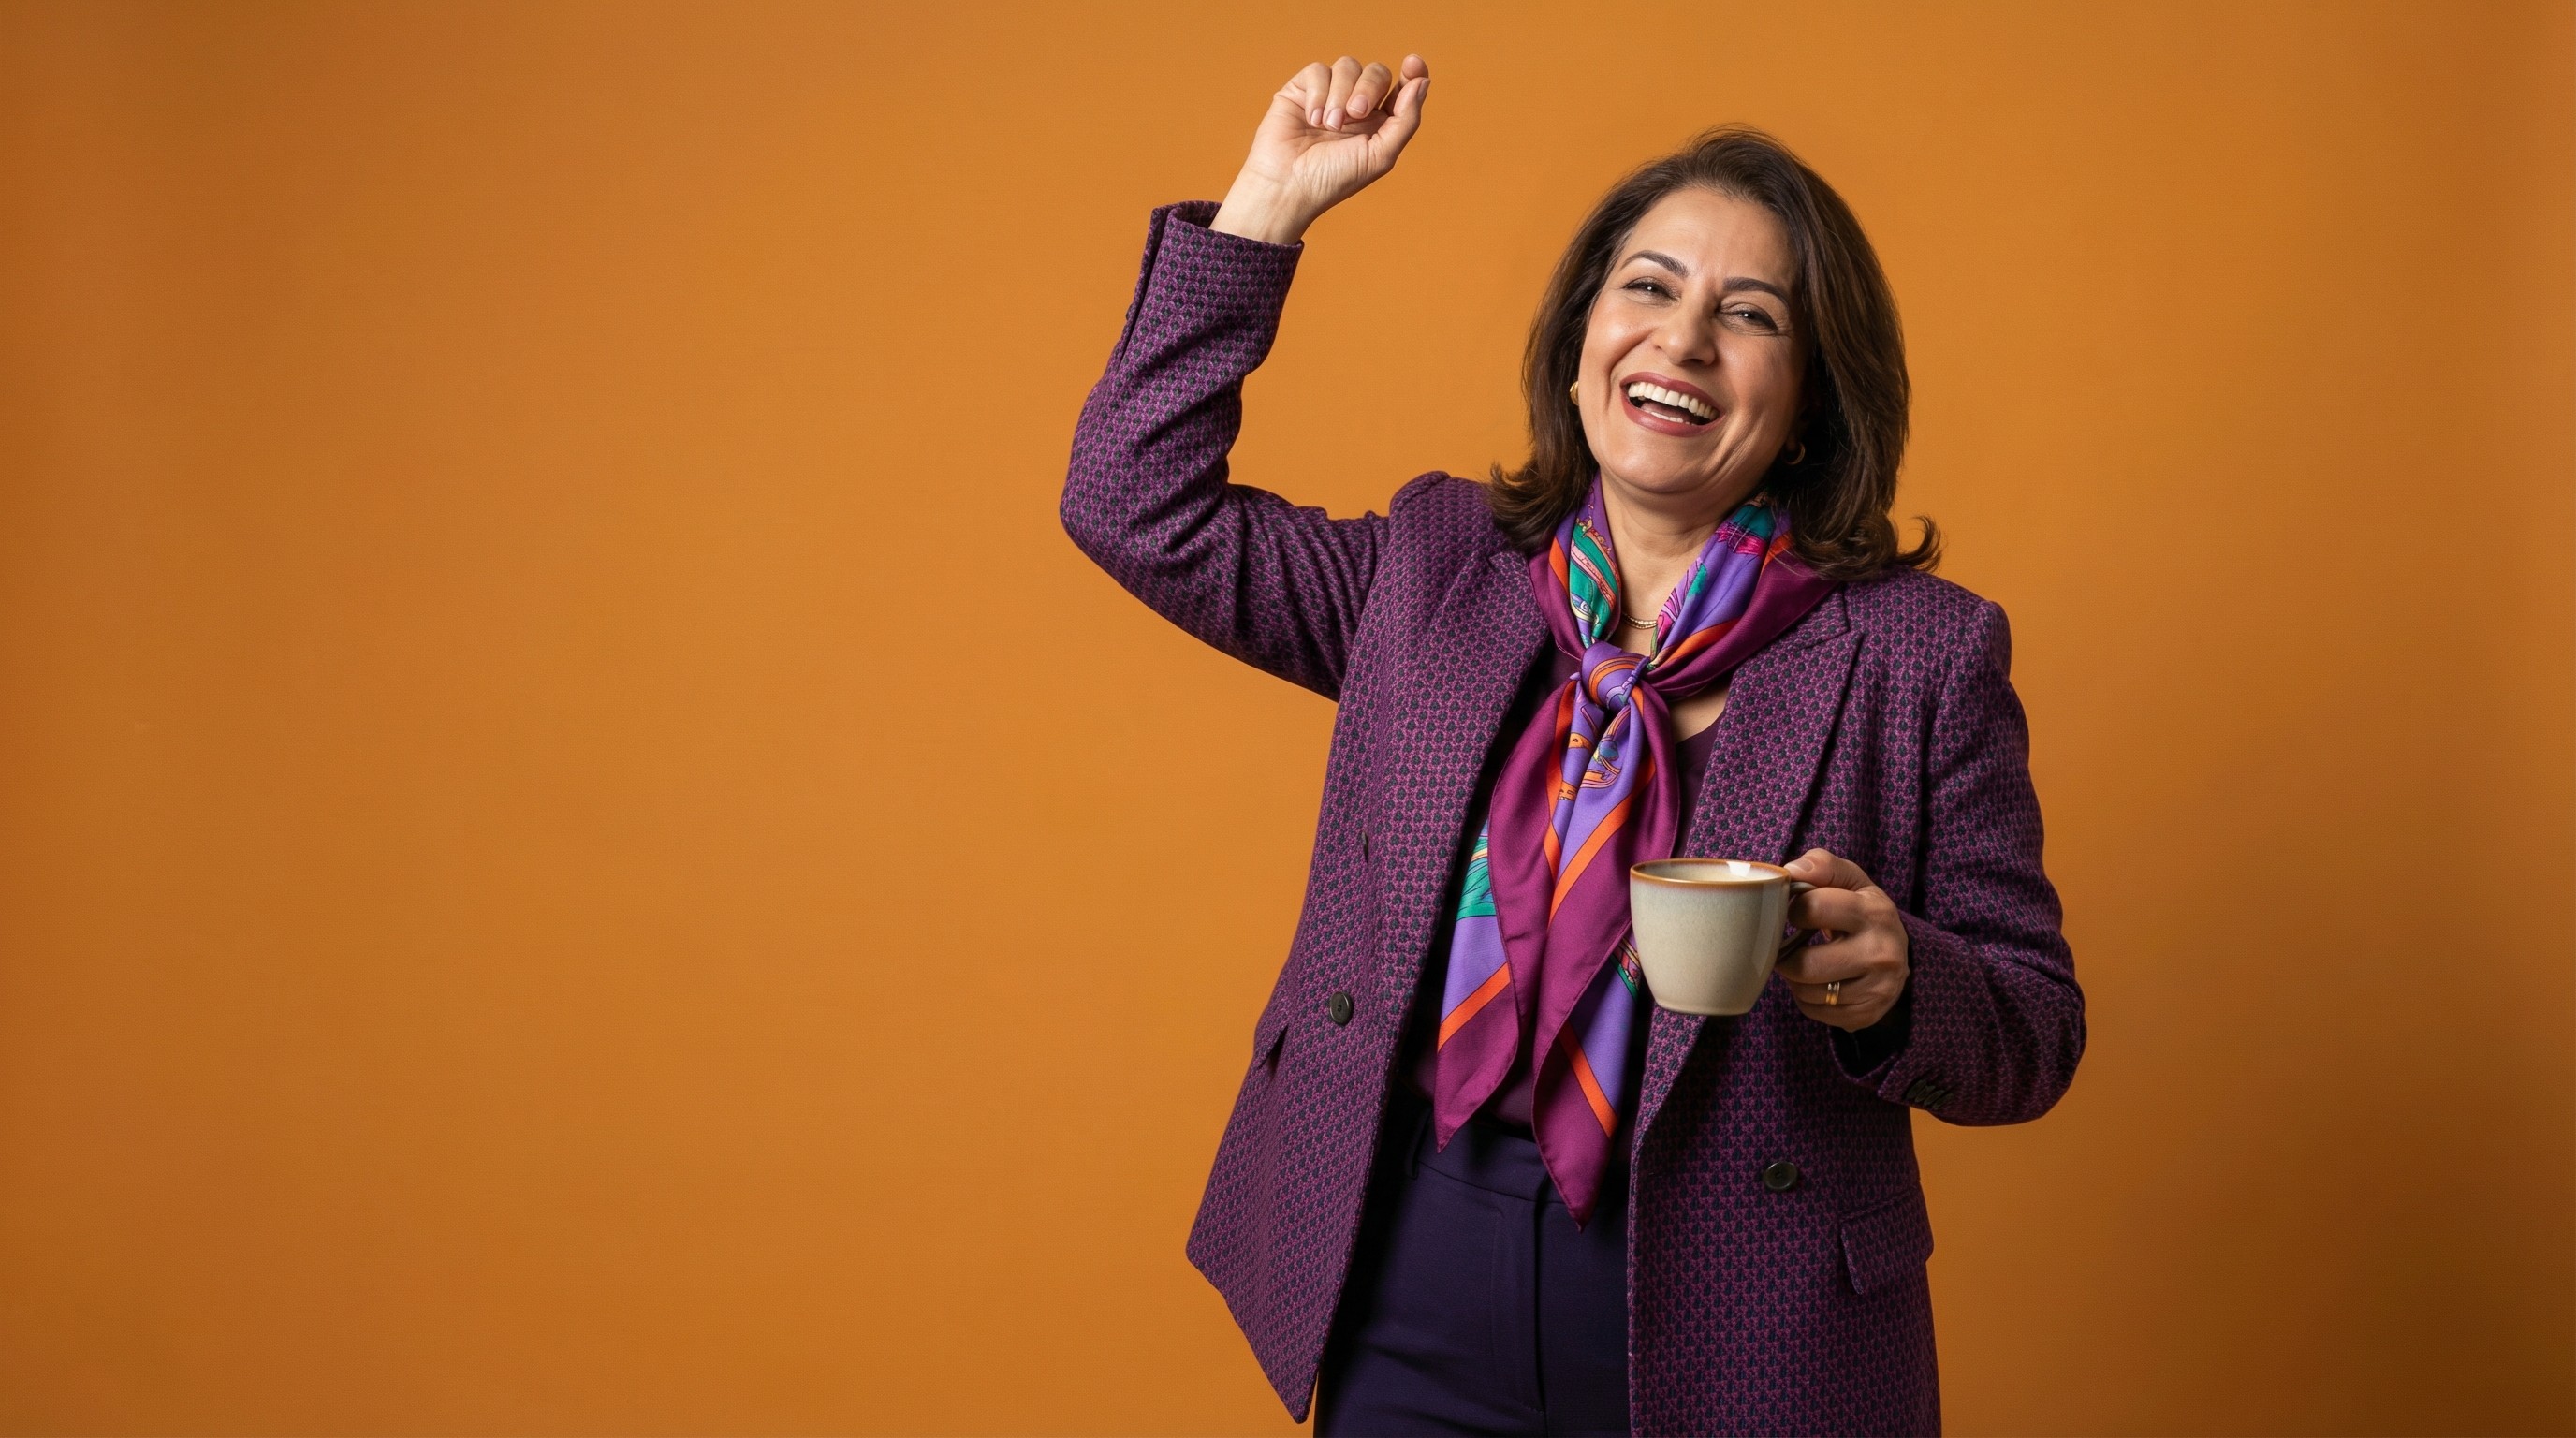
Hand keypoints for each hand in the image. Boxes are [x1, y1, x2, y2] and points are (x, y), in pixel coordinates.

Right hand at [1211, 54, 1429, 245]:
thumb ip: (1406, 119)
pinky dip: (1318, 93)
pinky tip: (1311, 119)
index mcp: (1379, 123)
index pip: (1402, 87)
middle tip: (1355, 115)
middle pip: (1377, 72)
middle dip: (1369, 89)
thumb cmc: (1334, 179)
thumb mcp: (1381, 155)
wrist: (1288, 186)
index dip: (1413, 72)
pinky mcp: (1301, 90)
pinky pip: (1319, 70)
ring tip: (1329, 125)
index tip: (1413, 64)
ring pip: (1348, 66)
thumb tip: (1423, 82)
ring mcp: (1328, 96)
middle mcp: (1355, 106)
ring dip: (1341, 94)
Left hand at [1775, 848, 1910, 1031]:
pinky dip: (1806, 998)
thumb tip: (1791, 871)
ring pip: (1806, 992)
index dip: (1793, 909)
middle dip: (1786, 956)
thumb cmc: (1860, 910)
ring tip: (1804, 962)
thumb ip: (1821, 865)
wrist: (1897, 952)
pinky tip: (1818, 982)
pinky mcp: (1868, 1015)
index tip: (1795, 912)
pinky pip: (1814, 1012)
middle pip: (1804, 965)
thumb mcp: (1850, 879)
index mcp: (1874, 912)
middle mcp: (1882, 953)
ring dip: (1795, 978)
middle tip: (1788, 946)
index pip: (1812, 908)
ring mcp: (1878, 989)